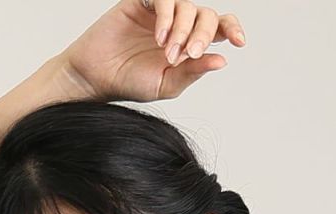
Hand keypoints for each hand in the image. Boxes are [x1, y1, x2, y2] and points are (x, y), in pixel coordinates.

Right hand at [60, 0, 246, 103]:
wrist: (96, 77)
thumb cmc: (129, 83)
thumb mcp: (167, 84)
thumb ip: (193, 72)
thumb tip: (222, 60)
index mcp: (190, 44)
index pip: (219, 27)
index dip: (232, 29)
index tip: (239, 42)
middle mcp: (180, 24)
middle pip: (207, 15)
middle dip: (203, 34)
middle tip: (188, 54)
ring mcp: (161, 11)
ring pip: (188, 6)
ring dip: (183, 30)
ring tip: (167, 52)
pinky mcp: (142, 1)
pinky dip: (167, 16)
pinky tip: (159, 36)